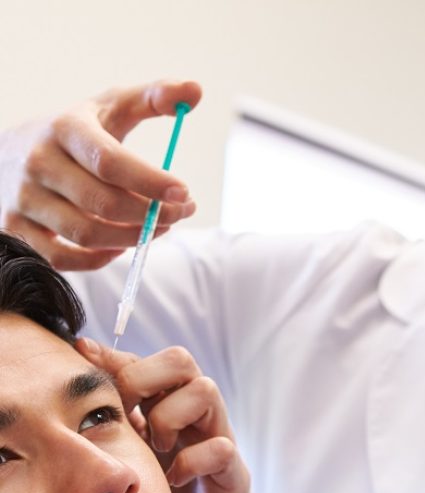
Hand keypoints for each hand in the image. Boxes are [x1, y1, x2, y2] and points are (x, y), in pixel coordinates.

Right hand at [0, 80, 201, 270]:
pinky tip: (119, 246)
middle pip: (103, 203)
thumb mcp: (108, 108)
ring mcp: (24, 199)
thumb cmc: (74, 134)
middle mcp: (39, 164)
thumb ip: (152, 98)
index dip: (151, 182)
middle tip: (179, 214)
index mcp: (64, 129)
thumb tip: (194, 90)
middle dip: (150, 215)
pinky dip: (97, 260)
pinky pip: (62, 259)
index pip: (110, 161)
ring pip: (86, 234)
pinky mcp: (16, 230)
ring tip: (156, 229)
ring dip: (131, 239)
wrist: (8, 153)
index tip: (185, 193)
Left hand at [77, 338, 295, 492]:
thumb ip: (117, 416)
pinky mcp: (233, 465)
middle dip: (144, 380)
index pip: (142, 360)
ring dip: (170, 419)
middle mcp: (197, 407)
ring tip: (157, 448)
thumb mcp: (134, 447)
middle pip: (180, 359)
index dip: (112, 356)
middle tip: (130, 416)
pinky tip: (173, 479)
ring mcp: (218, 432)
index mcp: (168, 398)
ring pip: (205, 390)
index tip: (81, 354)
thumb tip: (81, 382)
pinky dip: (190, 463)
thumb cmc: (168, 482)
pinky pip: (219, 447)